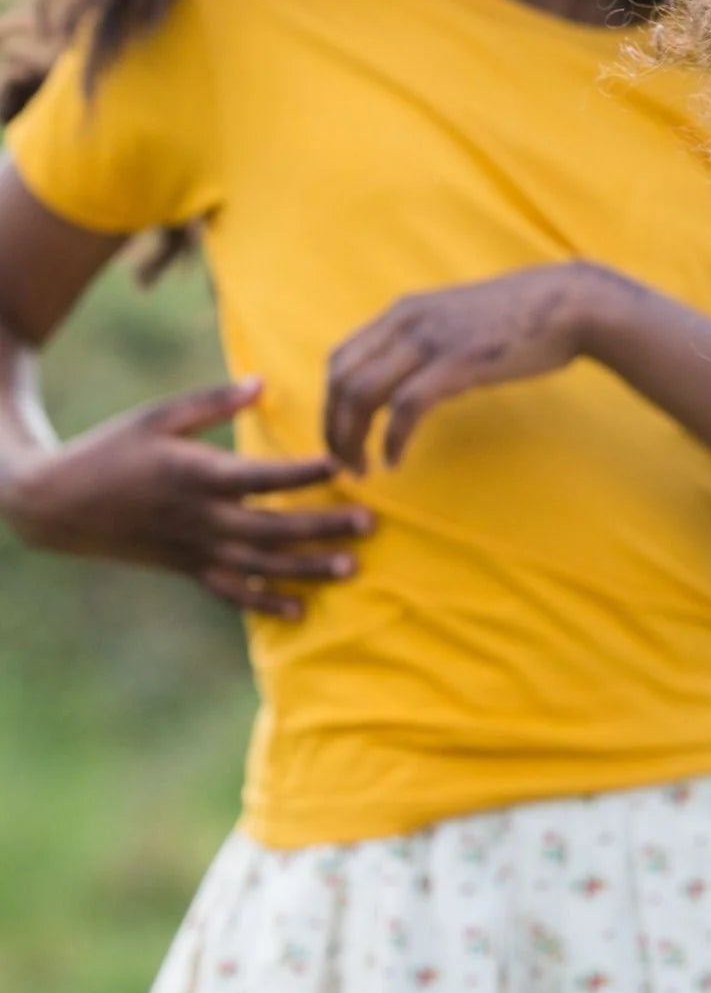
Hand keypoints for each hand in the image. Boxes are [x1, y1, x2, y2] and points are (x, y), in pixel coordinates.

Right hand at [2, 377, 367, 618]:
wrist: (56, 502)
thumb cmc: (112, 447)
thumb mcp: (157, 416)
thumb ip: (212, 402)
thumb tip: (262, 382)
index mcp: (195, 475)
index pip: (261, 478)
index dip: (303, 474)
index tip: (344, 464)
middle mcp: (199, 518)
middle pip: (272, 528)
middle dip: (323, 528)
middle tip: (371, 523)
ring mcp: (193, 549)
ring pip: (260, 567)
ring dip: (307, 569)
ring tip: (352, 567)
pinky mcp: (186, 568)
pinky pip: (230, 591)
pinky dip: (264, 603)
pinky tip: (300, 610)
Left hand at [323, 264, 603, 470]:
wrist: (570, 304)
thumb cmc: (524, 319)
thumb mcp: (459, 322)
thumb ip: (428, 343)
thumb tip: (415, 379)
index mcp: (403, 312)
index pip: (340, 359)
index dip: (330, 403)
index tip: (342, 436)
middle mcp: (406, 321)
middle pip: (340, 379)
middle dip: (332, 427)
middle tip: (344, 462)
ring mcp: (429, 341)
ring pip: (361, 394)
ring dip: (352, 438)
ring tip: (362, 468)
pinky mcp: (455, 363)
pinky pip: (404, 408)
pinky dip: (392, 439)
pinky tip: (394, 460)